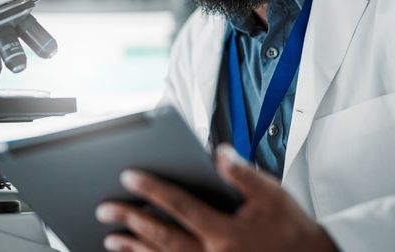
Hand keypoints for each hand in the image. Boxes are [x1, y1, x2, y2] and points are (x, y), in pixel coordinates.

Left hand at [95, 144, 336, 251]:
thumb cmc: (290, 229)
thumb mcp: (272, 195)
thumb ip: (243, 174)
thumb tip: (218, 152)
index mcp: (226, 233)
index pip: (181, 206)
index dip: (153, 189)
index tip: (128, 174)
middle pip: (162, 236)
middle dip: (131, 220)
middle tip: (104, 208)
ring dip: (135, 247)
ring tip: (111, 236)